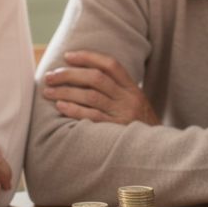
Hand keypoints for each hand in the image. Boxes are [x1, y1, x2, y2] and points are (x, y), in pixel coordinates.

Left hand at [41, 50, 158, 124]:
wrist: (158, 150)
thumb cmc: (139, 124)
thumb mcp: (134, 102)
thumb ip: (116, 89)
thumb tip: (83, 76)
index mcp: (132, 88)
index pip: (110, 65)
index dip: (88, 57)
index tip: (68, 56)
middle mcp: (128, 98)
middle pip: (96, 78)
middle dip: (70, 74)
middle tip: (50, 76)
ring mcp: (122, 114)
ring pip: (91, 96)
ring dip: (66, 92)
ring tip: (48, 91)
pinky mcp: (115, 130)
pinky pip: (92, 117)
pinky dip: (74, 110)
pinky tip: (60, 106)